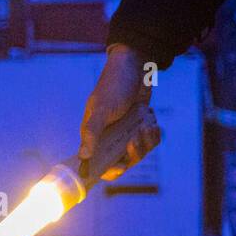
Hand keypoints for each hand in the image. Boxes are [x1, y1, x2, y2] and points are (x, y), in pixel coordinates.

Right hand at [78, 44, 159, 180]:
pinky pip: (149, 141)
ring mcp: (127, 131)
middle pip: (123, 161)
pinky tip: (153, 124)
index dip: (109, 170)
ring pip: (139, 152)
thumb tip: (83, 156)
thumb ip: (91, 133)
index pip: (100, 163)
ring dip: (145, 143)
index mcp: (96, 135)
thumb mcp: (101, 109)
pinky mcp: (141, 125)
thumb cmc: (113, 86)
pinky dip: (153, 136)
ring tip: (146, 126)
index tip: (120, 166)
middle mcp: (111, 136)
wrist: (135, 66)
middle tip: (134, 139)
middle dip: (132, 154)